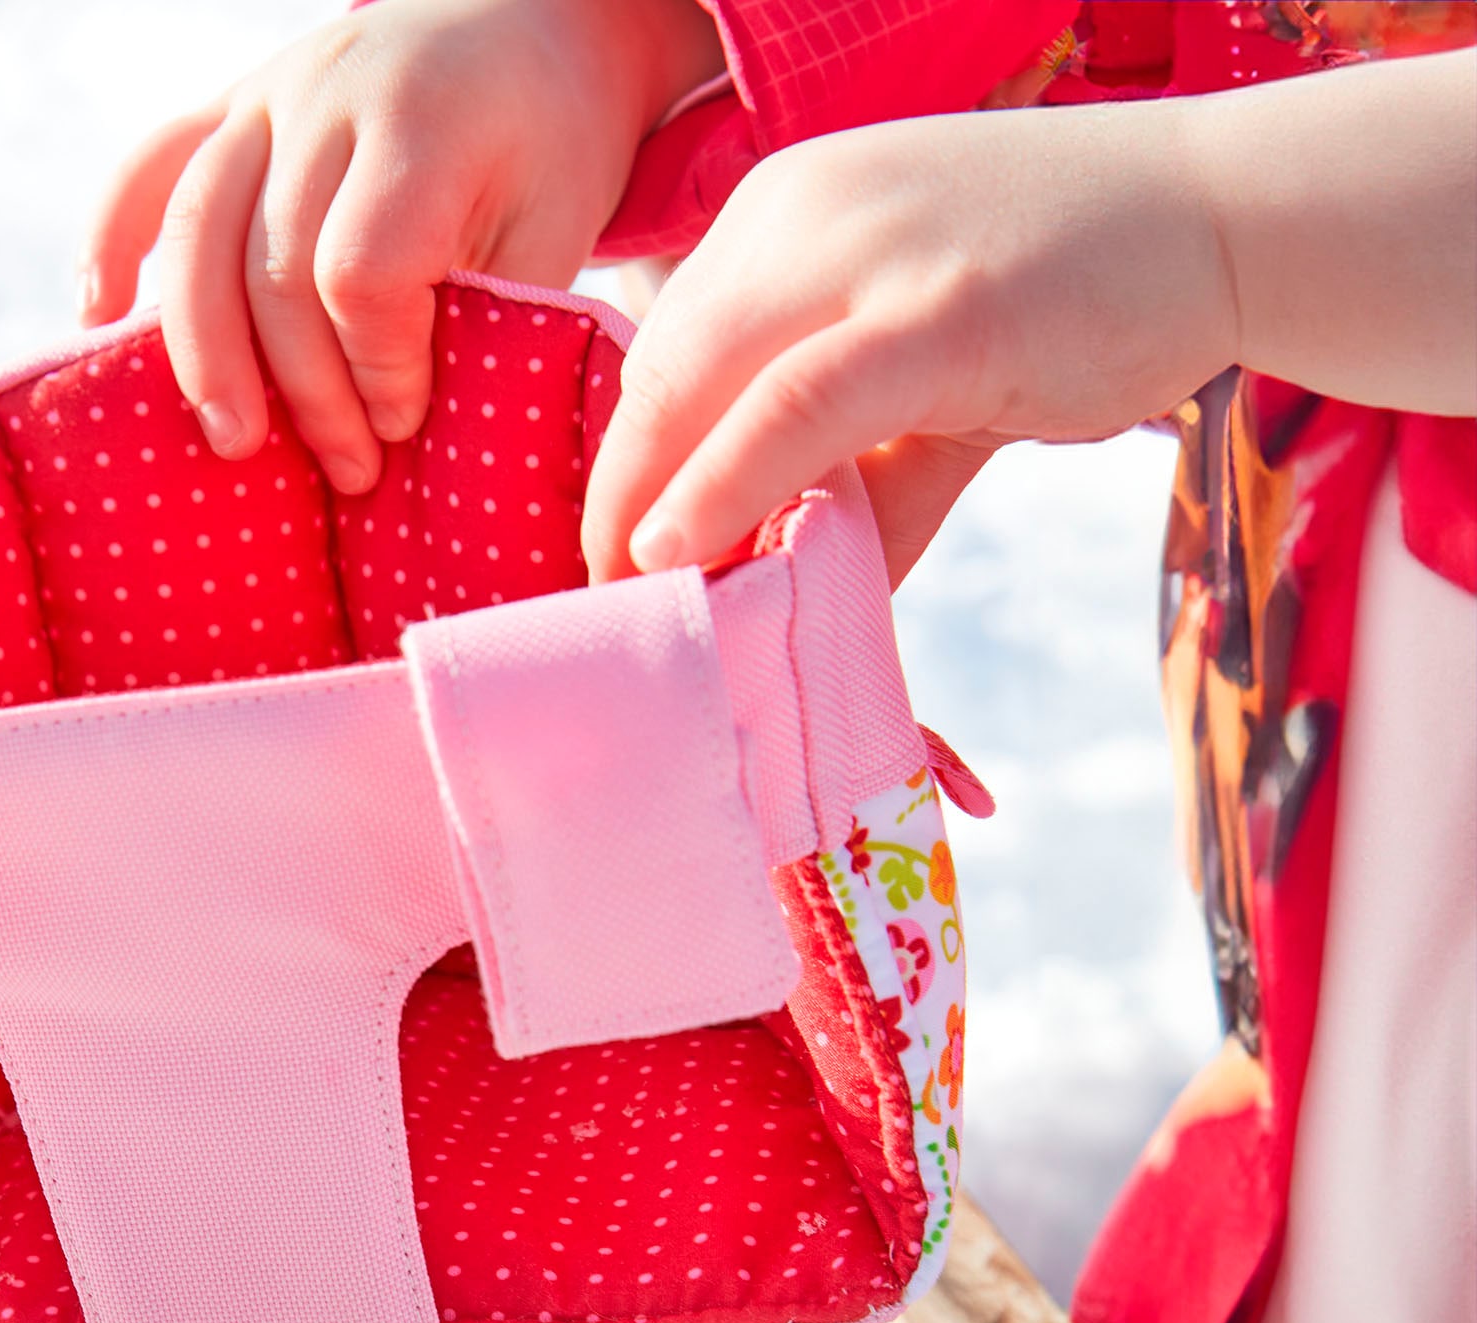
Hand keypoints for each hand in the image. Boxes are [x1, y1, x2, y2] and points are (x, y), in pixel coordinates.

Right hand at [80, 0, 720, 494]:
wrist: (528, 22)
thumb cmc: (546, 146)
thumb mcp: (554, 227)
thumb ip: (490, 317)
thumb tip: (409, 436)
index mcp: (425, 121)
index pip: (363, 274)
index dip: (377, 369)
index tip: (407, 422)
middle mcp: (331, 95)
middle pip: (275, 273)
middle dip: (310, 394)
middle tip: (353, 472)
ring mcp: (269, 93)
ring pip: (199, 235)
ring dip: (207, 355)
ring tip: (236, 442)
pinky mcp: (232, 102)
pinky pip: (150, 168)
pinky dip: (110, 241)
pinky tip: (98, 317)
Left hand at [583, 51, 1476, 587]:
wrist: (1226, 216)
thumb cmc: (1078, 290)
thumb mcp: (927, 376)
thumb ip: (854, 475)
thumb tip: (792, 587)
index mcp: (787, 207)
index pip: (667, 348)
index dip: (629, 465)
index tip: (614, 560)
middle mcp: (805, 208)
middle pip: (662, 374)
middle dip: (619, 500)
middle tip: (604, 607)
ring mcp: (871, 250)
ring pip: (707, 387)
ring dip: (650, 506)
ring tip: (632, 603)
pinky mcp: (935, 310)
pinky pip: (793, 408)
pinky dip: (725, 482)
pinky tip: (676, 552)